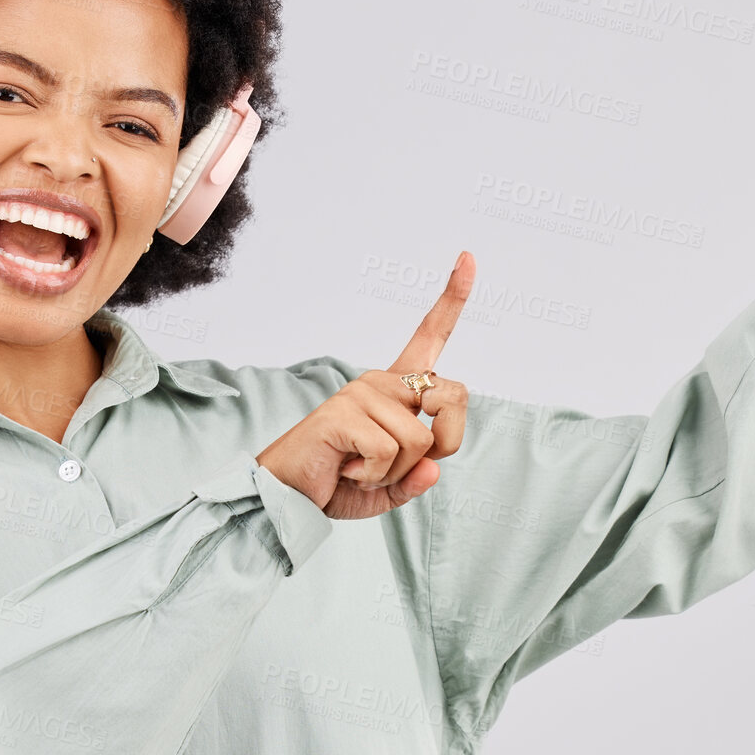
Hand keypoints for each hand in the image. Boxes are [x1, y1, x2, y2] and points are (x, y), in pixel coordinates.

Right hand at [255, 252, 476, 520]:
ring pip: (422, 440)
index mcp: (395, 391)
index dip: (452, 298)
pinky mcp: (342, 411)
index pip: (429, 337)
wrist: (286, 497)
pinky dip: (375, 476)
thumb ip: (416, 477)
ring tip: (360, 468)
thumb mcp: (391, 486)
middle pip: (454, 397)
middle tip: (406, 464)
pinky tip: (348, 469)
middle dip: (448, 440)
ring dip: (398, 472)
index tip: (468, 257)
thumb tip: (434, 467)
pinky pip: (390, 452)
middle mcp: (380, 381)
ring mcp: (360, 392)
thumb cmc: (337, 483)